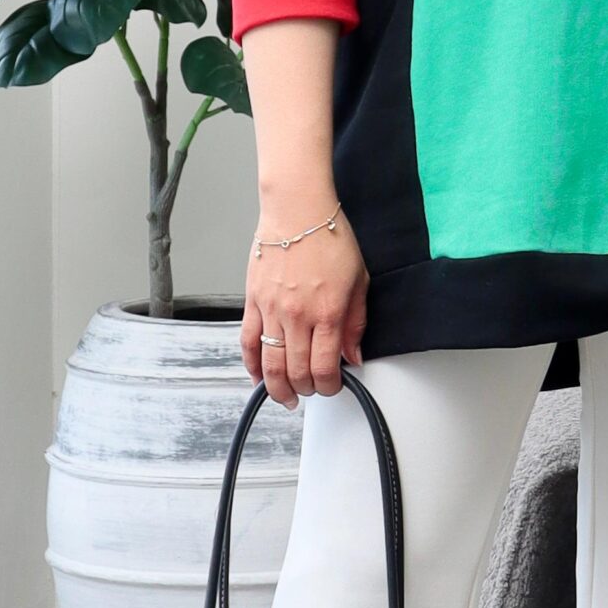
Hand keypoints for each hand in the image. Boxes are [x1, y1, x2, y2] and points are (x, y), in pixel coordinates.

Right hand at [242, 202, 368, 406]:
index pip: (326, 367)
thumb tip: (354, 356)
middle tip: (312, 391)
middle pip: (296, 371)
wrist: (297, 210)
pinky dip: (251, 364)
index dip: (330, 386)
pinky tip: (257, 376)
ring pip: (270, 363)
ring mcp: (272, 310)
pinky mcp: (253, 301)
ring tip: (285, 396)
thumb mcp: (359, 280)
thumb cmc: (330, 239)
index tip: (333, 386)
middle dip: (306, 389)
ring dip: (277, 387)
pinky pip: (248, 341)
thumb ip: (356, 323)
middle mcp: (298, 315)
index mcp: (328, 312)